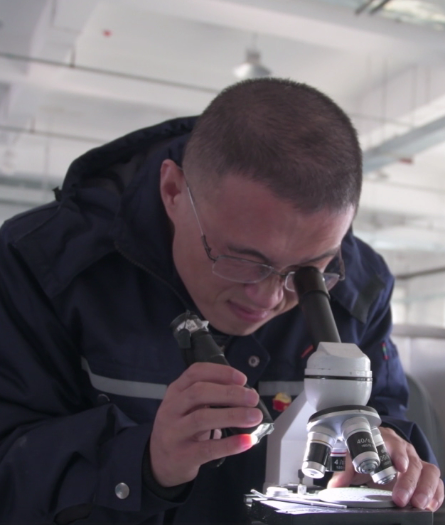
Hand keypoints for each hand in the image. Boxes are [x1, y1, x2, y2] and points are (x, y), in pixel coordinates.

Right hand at [149, 362, 262, 486]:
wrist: (159, 462)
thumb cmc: (181, 427)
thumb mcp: (187, 406)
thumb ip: (209, 397)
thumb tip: (246, 393)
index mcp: (176, 391)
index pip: (195, 373)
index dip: (220, 373)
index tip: (242, 379)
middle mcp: (171, 408)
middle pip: (199, 393)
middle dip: (230, 393)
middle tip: (253, 398)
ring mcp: (174, 432)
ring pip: (202, 418)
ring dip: (232, 416)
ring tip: (254, 417)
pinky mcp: (181, 456)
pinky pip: (207, 449)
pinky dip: (230, 444)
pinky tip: (247, 440)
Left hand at [328, 427, 443, 510]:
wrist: (378, 446)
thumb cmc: (368, 450)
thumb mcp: (354, 456)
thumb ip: (346, 469)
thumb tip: (335, 485)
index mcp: (385, 440)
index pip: (393, 443)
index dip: (398, 454)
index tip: (399, 467)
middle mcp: (404, 449)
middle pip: (412, 462)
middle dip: (408, 482)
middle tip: (400, 498)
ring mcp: (416, 460)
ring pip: (428, 471)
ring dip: (425, 488)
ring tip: (418, 504)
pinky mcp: (424, 473)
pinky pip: (436, 481)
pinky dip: (436, 493)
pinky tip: (430, 504)